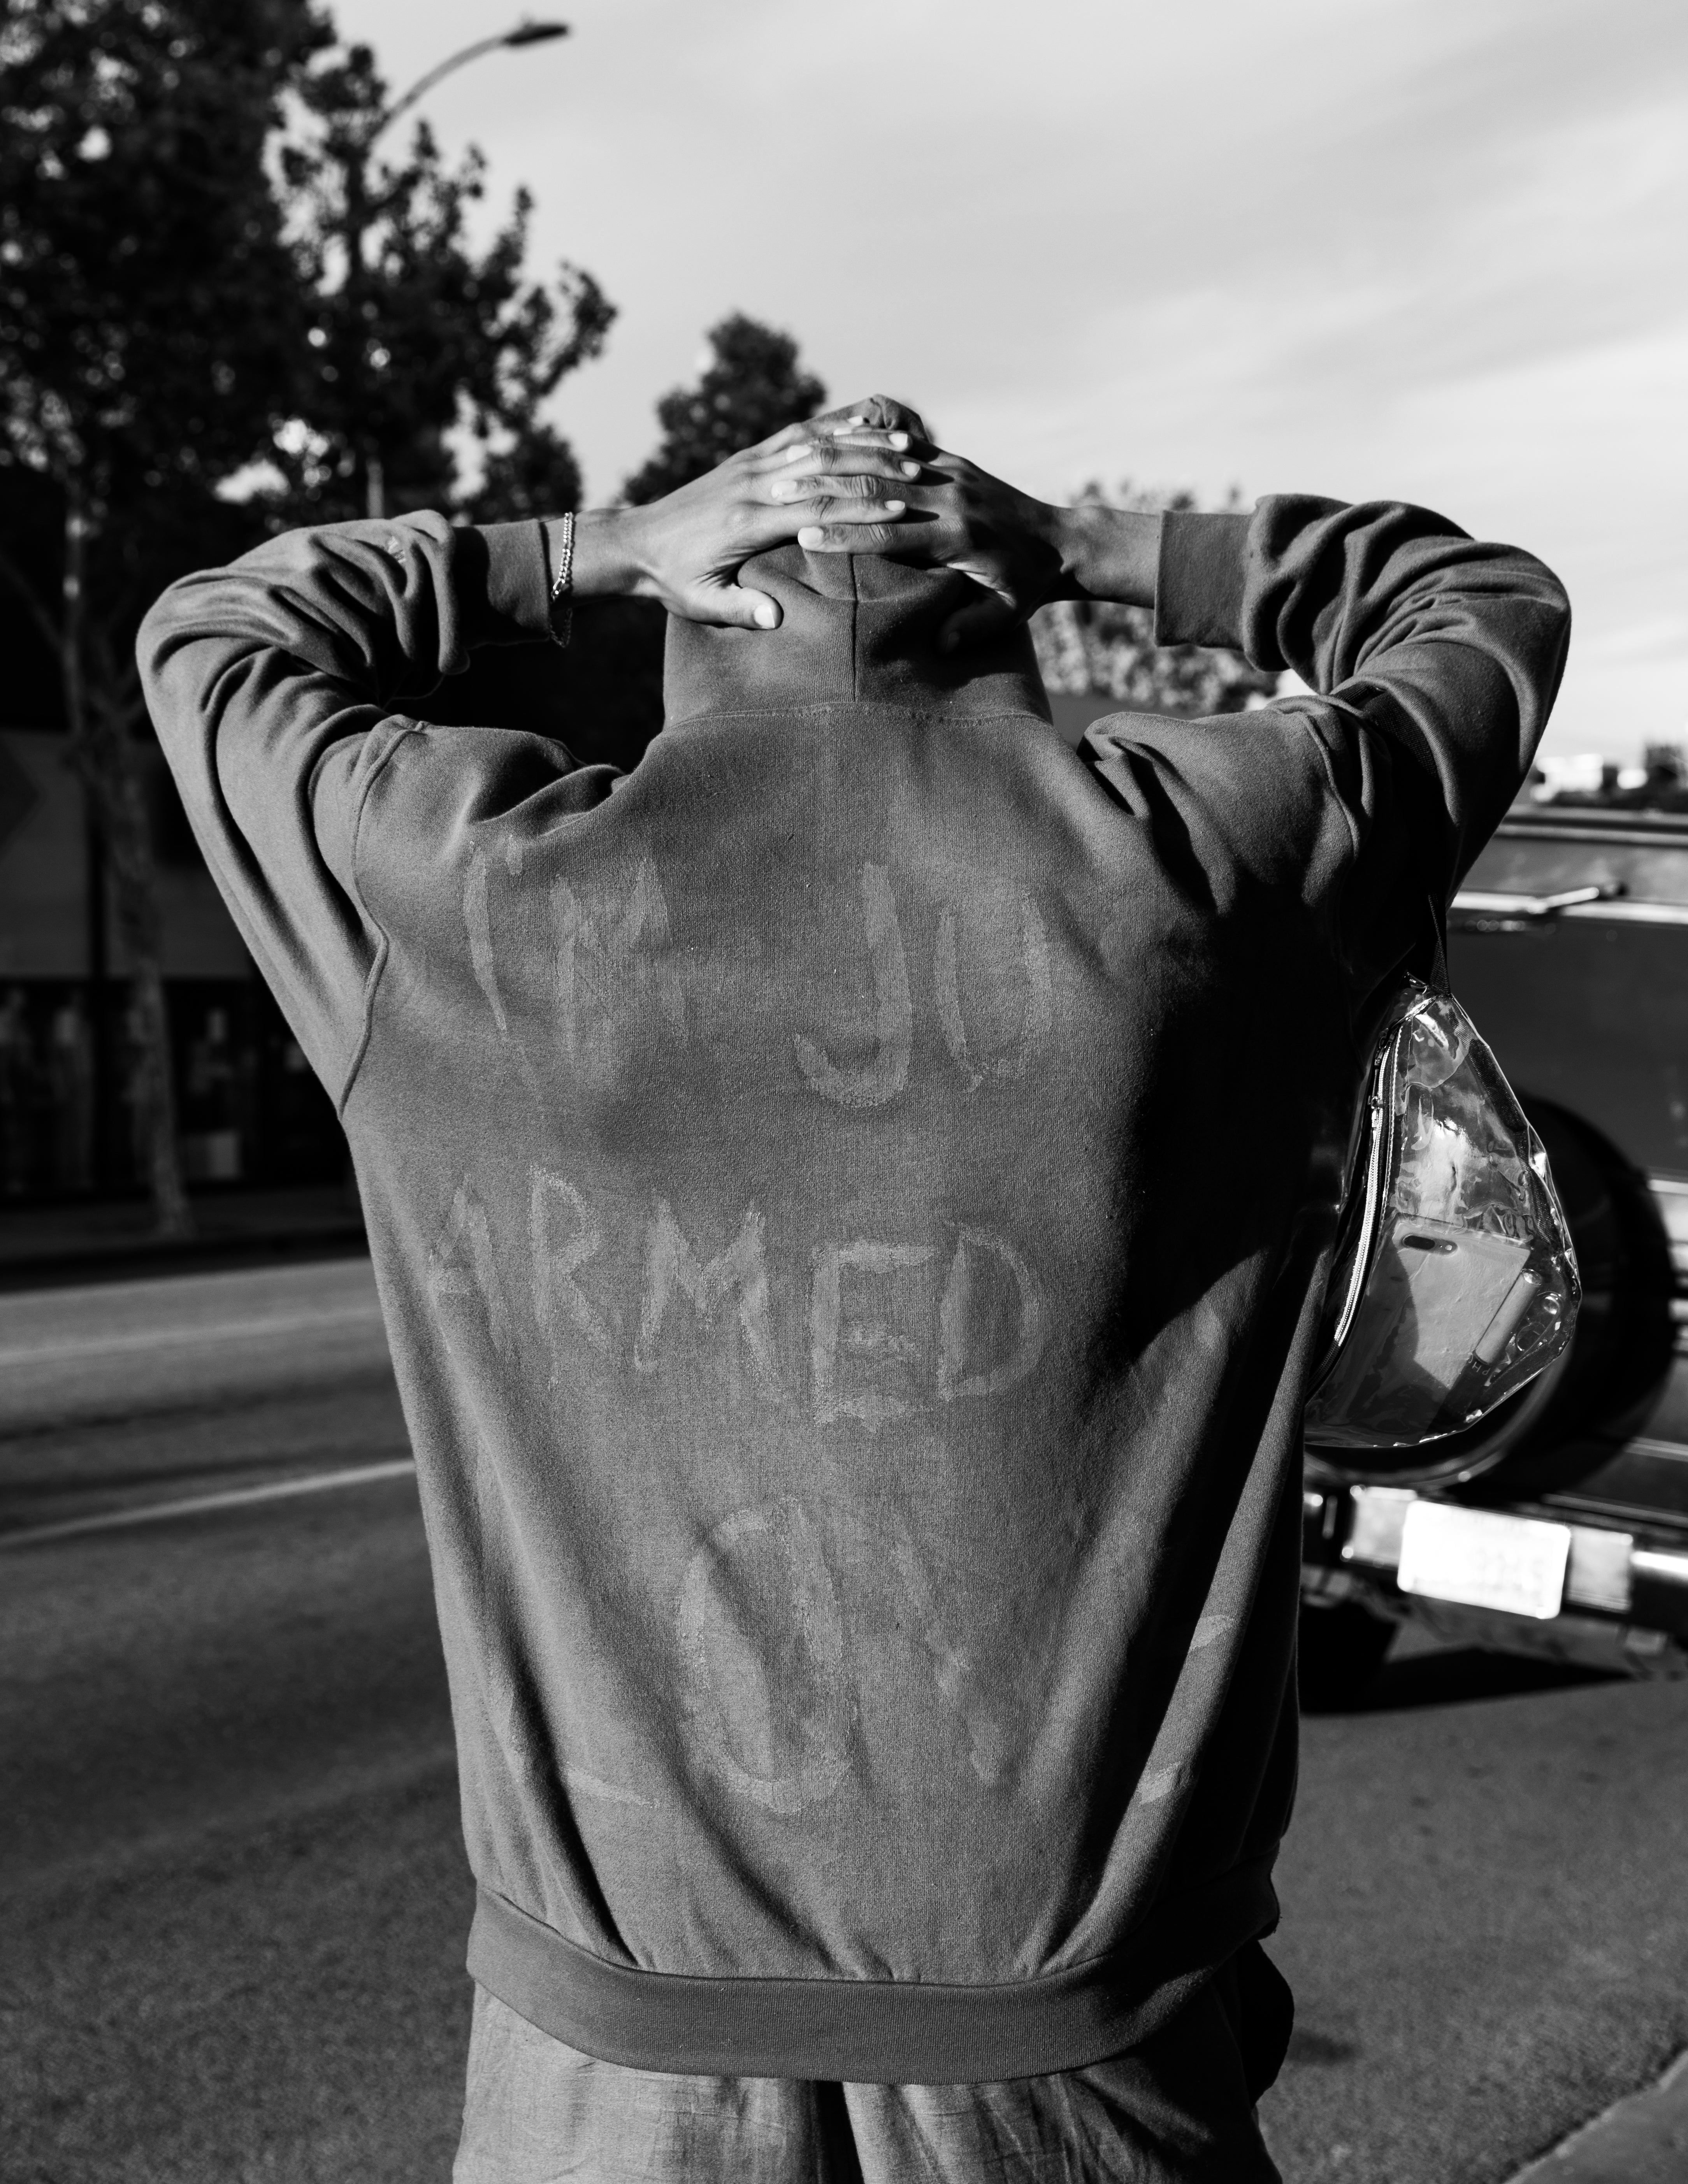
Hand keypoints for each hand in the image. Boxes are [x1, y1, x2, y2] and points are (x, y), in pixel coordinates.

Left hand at [568, 400, 924, 629]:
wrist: (636, 542)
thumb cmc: (672, 580)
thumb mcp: (700, 603)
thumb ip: (740, 609)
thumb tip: (777, 617)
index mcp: (745, 522)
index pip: (814, 510)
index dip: (861, 509)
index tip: (903, 510)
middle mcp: (750, 485)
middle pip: (823, 467)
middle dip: (874, 467)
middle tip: (921, 468)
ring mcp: (748, 464)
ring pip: (813, 441)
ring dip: (861, 439)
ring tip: (907, 439)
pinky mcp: (746, 456)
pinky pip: (796, 432)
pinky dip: (834, 424)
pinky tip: (868, 420)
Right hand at [793, 437, 1160, 649]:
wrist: (1060, 542)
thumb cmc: (1026, 585)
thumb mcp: (1007, 613)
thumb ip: (973, 627)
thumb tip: (940, 644)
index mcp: (957, 537)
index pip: (888, 533)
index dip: (845, 534)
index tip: (802, 534)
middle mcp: (952, 498)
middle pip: (875, 488)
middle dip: (824, 490)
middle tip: (778, 491)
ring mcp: (952, 473)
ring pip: (883, 460)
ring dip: (835, 461)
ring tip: (792, 465)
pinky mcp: (953, 461)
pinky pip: (902, 446)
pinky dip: (865, 442)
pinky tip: (830, 441)